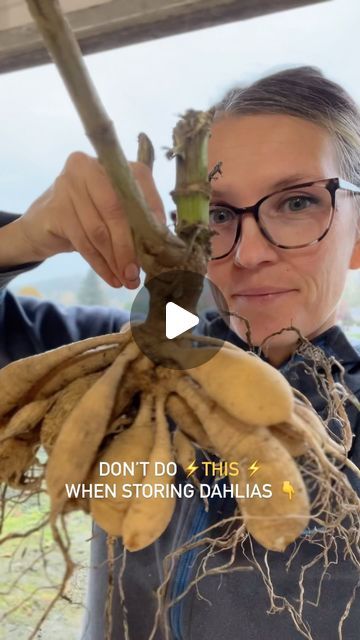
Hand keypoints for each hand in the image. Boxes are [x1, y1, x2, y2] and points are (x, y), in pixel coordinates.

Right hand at [14, 152, 165, 287]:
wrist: (44, 224)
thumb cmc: (89, 216)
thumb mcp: (116, 212)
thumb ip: (138, 219)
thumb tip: (165, 244)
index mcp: (112, 162)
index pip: (139, 185)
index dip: (153, 215)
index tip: (160, 246)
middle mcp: (87, 166)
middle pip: (116, 211)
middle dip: (129, 248)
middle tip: (137, 274)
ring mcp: (67, 185)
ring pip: (99, 231)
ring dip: (115, 260)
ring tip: (126, 280)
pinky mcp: (54, 209)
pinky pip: (83, 242)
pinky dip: (99, 263)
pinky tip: (110, 277)